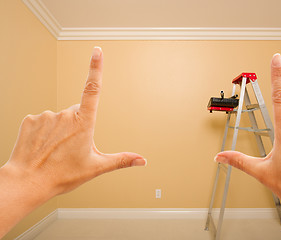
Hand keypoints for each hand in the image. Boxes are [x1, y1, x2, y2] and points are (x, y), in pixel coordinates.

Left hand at [0, 47, 145, 236]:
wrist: (28, 182)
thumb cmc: (61, 175)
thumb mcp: (96, 167)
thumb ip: (121, 160)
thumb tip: (141, 160)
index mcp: (83, 123)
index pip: (93, 89)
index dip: (96, 68)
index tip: (97, 51)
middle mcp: (65, 115)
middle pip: (77, 112)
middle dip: (78, 125)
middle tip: (71, 147)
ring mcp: (46, 116)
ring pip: (59, 117)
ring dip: (60, 129)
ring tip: (56, 149)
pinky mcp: (31, 119)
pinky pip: (43, 121)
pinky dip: (45, 131)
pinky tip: (43, 145)